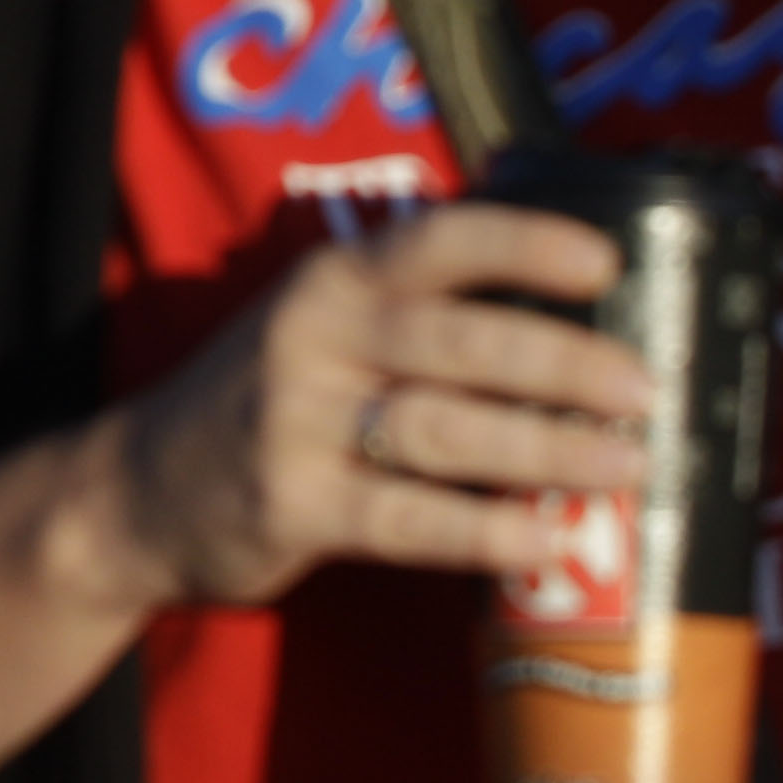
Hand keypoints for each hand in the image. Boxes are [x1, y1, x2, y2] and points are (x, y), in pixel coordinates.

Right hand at [90, 203, 653, 613]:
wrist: (137, 490)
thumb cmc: (269, 404)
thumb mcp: (321, 331)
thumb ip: (420, 322)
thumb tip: (587, 340)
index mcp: (332, 282)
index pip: (435, 242)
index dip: (522, 245)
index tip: (606, 263)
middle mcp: (312, 338)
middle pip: (454, 343)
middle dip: (560, 365)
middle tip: (645, 390)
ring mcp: (297, 423)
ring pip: (441, 431)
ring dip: (544, 451)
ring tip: (625, 466)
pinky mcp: (292, 506)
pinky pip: (406, 519)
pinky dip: (485, 531)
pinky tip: (546, 540)